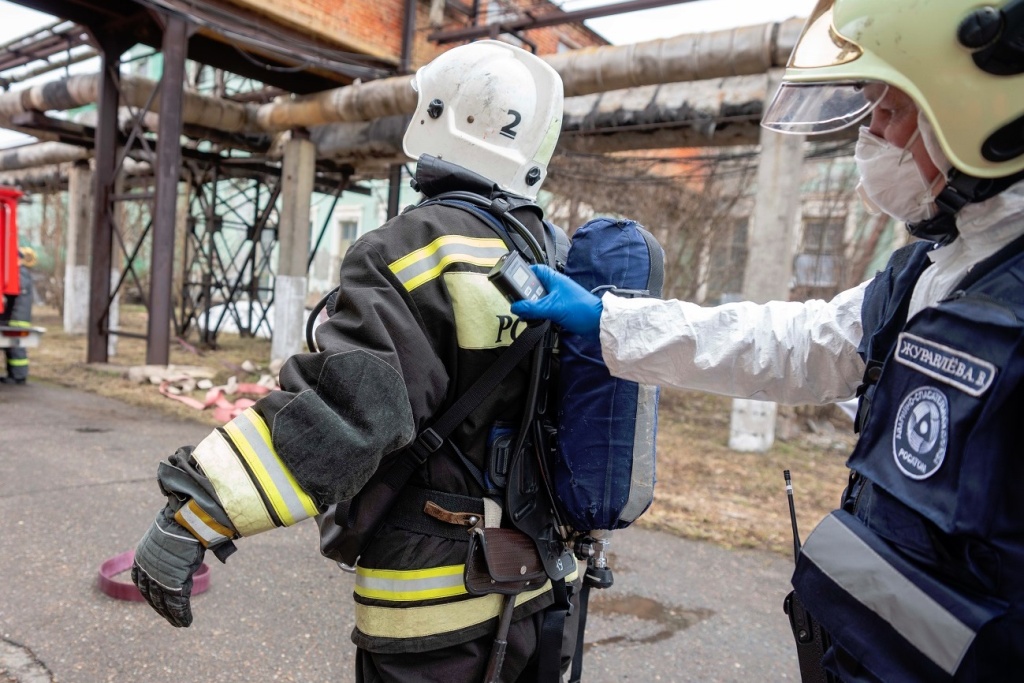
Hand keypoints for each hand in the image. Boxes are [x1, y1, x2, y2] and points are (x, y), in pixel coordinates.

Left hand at [131, 505, 204, 627]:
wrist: (186, 520)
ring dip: (172, 615)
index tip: (159, 604)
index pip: (142, 584)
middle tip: (171, 618)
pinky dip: (182, 615)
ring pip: (164, 603)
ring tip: (180, 623)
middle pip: (152, 596)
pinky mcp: (173, 583)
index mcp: (141, 560)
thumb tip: (182, 551)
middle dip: (161, 609)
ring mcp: (158, 578)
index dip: (151, 595)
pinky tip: (186, 622)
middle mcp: (146, 571)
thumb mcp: (169, 540)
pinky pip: (177, 604)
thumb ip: (170, 554)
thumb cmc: (181, 524)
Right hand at [510, 265, 602, 339]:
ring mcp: (558, 298)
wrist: (598, 324)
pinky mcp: (560, 309)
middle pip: (534, 286)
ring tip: (525, 312)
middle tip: (517, 301)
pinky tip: (535, 319)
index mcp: (554, 279)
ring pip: (539, 298)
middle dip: (525, 293)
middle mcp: (555, 287)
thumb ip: (532, 307)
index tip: (512, 281)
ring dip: (531, 305)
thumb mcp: (552, 307)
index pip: (536, 270)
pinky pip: (544, 309)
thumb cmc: (581, 309)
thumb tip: (516, 306)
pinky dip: (538, 313)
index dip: (524, 273)